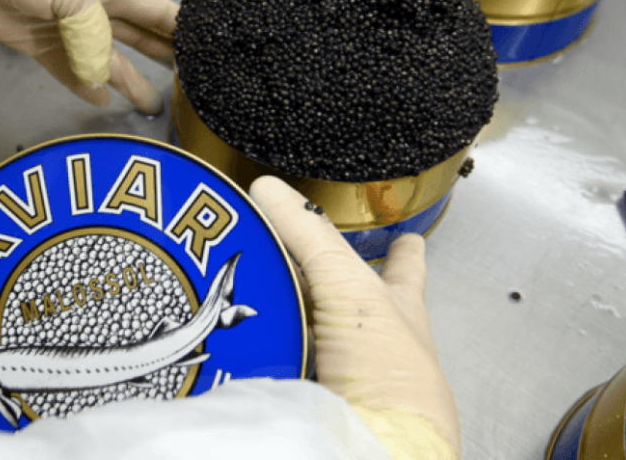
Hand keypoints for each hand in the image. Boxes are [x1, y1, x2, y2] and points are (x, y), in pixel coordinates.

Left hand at [0, 0, 177, 113]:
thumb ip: (95, 38)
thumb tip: (103, 80)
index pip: (156, 12)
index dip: (180, 30)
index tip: (207, 51)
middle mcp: (94, 8)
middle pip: (136, 38)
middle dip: (160, 58)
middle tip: (186, 84)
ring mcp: (67, 29)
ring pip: (106, 60)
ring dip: (127, 81)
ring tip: (150, 104)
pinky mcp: (41, 45)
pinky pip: (70, 71)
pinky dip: (86, 86)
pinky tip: (102, 100)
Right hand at [249, 176, 459, 459]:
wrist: (368, 447)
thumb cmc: (390, 380)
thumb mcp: (352, 289)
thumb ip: (311, 237)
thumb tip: (271, 190)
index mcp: (395, 314)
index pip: (403, 270)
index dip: (402, 251)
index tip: (407, 237)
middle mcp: (364, 344)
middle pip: (335, 299)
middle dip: (303, 276)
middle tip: (268, 252)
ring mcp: (328, 371)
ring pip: (292, 328)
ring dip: (263, 312)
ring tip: (223, 293)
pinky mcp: (295, 393)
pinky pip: (260, 359)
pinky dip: (241, 348)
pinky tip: (219, 340)